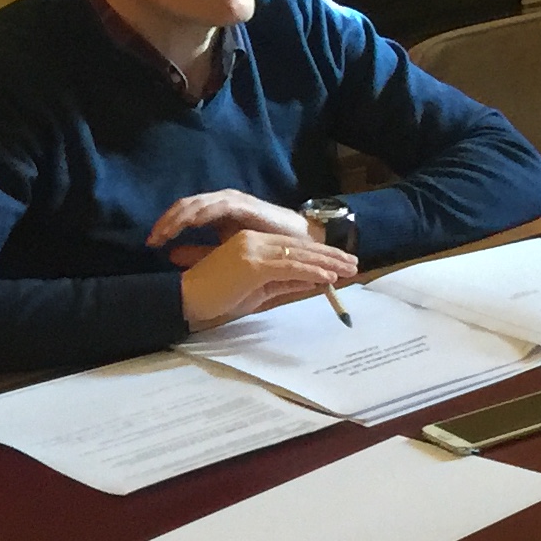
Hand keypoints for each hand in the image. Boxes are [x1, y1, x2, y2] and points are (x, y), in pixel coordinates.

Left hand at [145, 188, 305, 249]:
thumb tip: (170, 257)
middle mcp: (220, 202)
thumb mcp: (226, 252)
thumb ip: (201, 252)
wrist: (300, 242)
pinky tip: (188, 225)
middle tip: (151, 240)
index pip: (182, 214)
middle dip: (165, 222)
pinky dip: (200, 214)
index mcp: (214, 212)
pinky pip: (216, 206)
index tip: (150, 245)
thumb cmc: (265, 246)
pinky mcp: (244, 204)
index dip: (164, 226)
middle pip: (183, 206)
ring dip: (177, 219)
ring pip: (195, 204)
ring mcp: (232, 201)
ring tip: (164, 234)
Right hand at [177, 229, 354, 330]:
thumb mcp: (259, 290)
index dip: (319, 254)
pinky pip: (290, 267)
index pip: (293, 247)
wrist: (187, 300)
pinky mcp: (252, 264)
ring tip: (349, 269)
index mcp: (252, 242)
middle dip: (329, 256)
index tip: (340, 262)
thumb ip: (284, 283)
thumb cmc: (218, 297)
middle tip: (353, 263)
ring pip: (299, 256)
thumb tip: (313, 282)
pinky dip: (312, 272)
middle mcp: (253, 240)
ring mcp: (252, 250)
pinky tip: (330, 278)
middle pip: (300, 247)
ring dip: (327, 264)